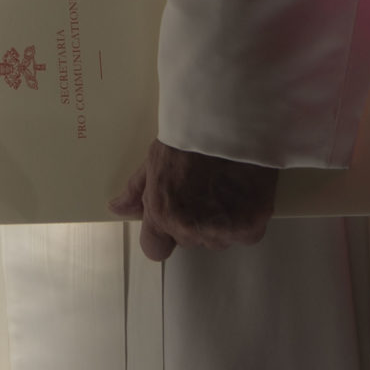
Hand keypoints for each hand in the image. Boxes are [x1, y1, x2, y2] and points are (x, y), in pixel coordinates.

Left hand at [108, 138, 276, 259]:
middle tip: (204, 188)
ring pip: (220, 239)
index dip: (163, 233)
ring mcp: (223, 231)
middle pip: (191, 240)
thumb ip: (136, 191)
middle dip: (195, 221)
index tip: (173, 216)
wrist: (230, 120)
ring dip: (222, 222)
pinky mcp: (251, 227)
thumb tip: (117, 209)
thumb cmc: (191, 135)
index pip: (155, 249)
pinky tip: (243, 192)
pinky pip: (247, 234)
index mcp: (163, 214)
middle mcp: (191, 229)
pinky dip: (247, 218)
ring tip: (225, 187)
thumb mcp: (154, 159)